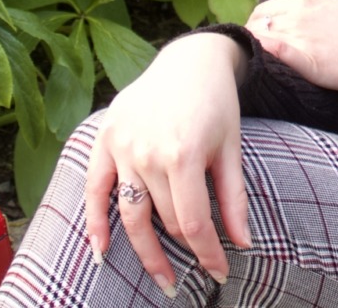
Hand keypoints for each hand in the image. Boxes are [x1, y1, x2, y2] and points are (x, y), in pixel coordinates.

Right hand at [83, 34, 251, 293]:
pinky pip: (95, 188)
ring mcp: (123, 145)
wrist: (190, 59)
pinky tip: (101, 250)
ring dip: (144, 251)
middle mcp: (149, 152)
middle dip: (182, 252)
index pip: (194, 221)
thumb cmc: (217, 104)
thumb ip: (234, 198)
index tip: (219, 272)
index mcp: (185, 153)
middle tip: (190, 278)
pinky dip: (95, 222)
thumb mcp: (232, 148)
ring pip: (131, 213)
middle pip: (164, 219)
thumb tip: (242, 244)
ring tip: (160, 277)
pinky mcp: (105, 138)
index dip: (207, 254)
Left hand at [247, 0, 337, 94]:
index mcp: (305, 2)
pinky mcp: (311, 62)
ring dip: (253, 52)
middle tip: (253, 58)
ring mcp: (304, 38)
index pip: (263, 10)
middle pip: (257, 26)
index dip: (255, 25)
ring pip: (261, 40)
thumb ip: (312, 13)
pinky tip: (259, 62)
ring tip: (254, 69)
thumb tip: (296, 21)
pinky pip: (278, 53)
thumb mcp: (337, 8)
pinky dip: (265, 54)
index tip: (256, 39)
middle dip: (250, 41)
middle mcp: (299, 16)